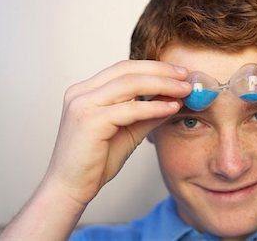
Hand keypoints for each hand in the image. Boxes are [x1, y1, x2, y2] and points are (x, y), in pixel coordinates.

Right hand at [46, 60, 191, 207]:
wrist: (70, 188)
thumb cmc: (95, 161)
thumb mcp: (127, 131)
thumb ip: (147, 114)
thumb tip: (173, 99)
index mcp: (85, 91)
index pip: (123, 69)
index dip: (153, 67)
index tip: (178, 73)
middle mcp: (81, 92)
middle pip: (127, 70)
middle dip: (161, 70)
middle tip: (186, 75)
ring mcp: (83, 104)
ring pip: (130, 84)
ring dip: (162, 84)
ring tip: (185, 89)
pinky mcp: (89, 121)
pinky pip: (129, 109)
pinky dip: (154, 106)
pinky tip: (171, 107)